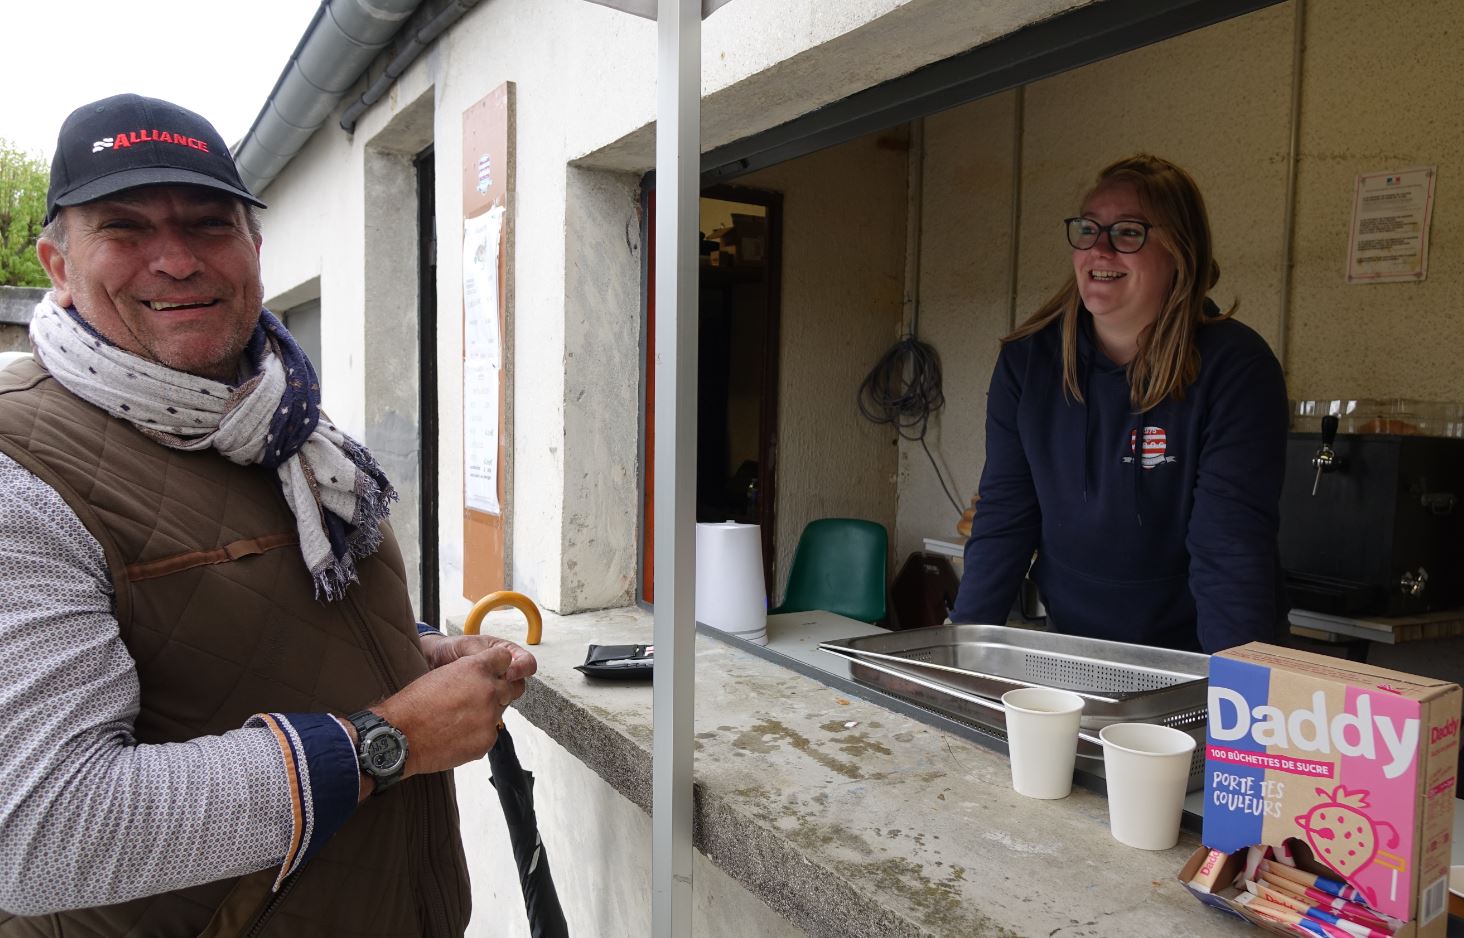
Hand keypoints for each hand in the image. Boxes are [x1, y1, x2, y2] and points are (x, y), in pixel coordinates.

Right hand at [370, 643, 533, 782]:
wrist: (400, 736)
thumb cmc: (414, 704)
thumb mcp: (443, 674)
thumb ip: (470, 673)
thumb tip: (484, 678)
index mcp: (476, 668)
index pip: (505, 658)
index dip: (498, 665)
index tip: (493, 672)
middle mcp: (488, 690)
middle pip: (510, 686)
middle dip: (497, 691)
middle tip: (477, 700)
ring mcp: (490, 716)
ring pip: (500, 711)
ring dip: (487, 712)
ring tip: (461, 718)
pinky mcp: (487, 740)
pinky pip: (490, 732)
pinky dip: (478, 733)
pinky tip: (457, 734)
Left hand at [420, 632, 536, 698]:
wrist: (432, 661)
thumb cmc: (451, 648)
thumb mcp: (468, 645)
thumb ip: (486, 653)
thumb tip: (502, 664)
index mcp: (506, 653)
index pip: (528, 663)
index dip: (522, 669)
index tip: (508, 674)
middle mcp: (505, 671)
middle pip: (520, 685)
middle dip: (508, 688)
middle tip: (491, 687)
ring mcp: (496, 687)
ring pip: (508, 698)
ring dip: (497, 699)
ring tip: (477, 695)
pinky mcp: (486, 701)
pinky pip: (494, 709)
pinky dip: (487, 710)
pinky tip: (473, 706)